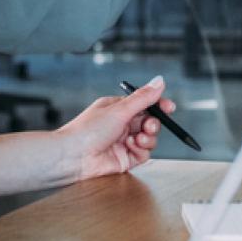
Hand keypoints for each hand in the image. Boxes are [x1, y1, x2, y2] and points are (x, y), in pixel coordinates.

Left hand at [53, 76, 173, 180]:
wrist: (73, 157)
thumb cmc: (86, 131)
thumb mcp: (119, 110)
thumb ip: (143, 98)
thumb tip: (159, 81)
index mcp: (117, 108)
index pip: (144, 104)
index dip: (158, 106)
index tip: (169, 108)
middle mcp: (121, 124)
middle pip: (149, 122)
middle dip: (153, 124)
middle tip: (149, 126)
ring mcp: (123, 142)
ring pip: (149, 139)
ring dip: (147, 138)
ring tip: (137, 138)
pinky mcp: (125, 158)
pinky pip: (143, 154)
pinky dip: (141, 150)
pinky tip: (131, 147)